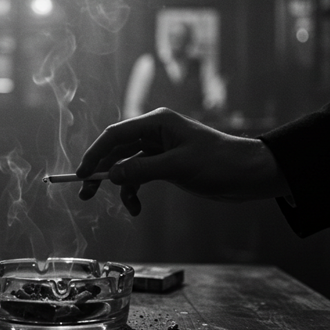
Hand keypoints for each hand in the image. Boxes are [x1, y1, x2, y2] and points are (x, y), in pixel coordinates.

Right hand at [75, 108, 289, 215]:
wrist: (249, 174)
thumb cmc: (219, 162)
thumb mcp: (178, 167)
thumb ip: (142, 171)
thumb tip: (110, 176)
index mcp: (157, 122)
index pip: (116, 135)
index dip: (95, 153)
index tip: (81, 173)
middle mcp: (156, 132)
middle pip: (117, 150)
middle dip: (102, 171)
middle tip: (86, 193)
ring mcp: (161, 150)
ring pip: (128, 166)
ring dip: (120, 186)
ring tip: (122, 207)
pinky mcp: (167, 166)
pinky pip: (141, 176)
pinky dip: (136, 191)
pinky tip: (137, 208)